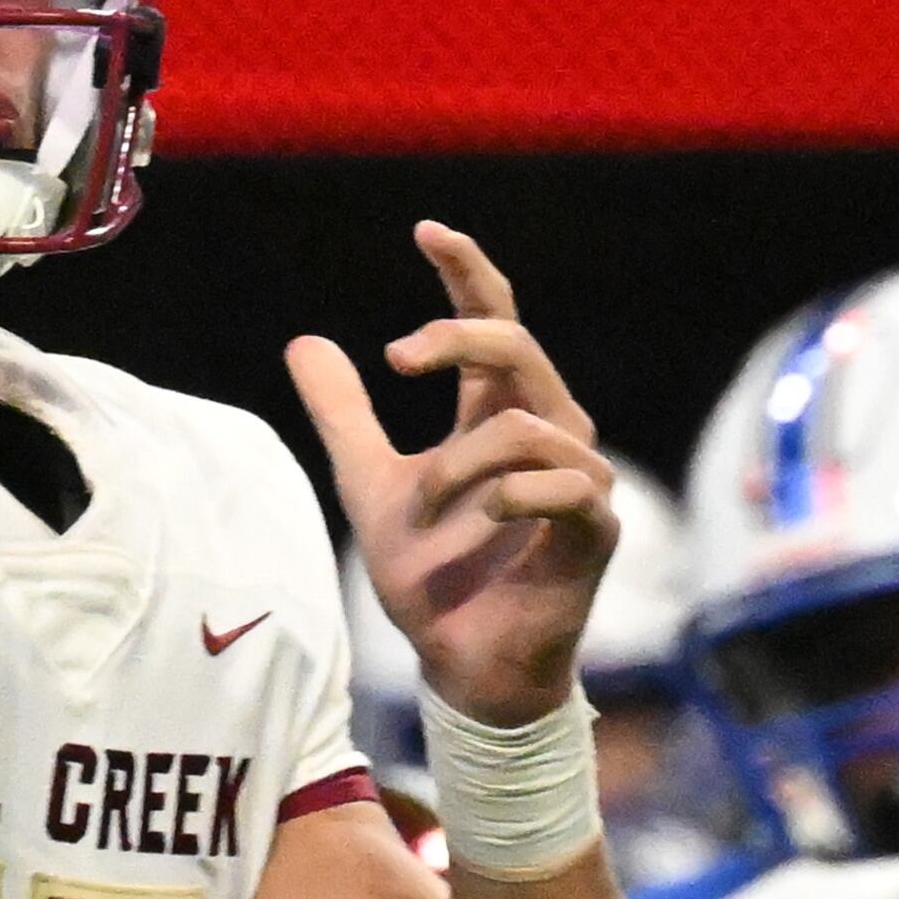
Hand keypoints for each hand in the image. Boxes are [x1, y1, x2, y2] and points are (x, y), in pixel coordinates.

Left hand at [289, 224, 615, 726]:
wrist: (463, 666)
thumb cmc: (433, 579)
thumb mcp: (368, 485)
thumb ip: (344, 416)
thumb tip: (303, 342)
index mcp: (496, 414)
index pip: (494, 319)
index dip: (467, 273)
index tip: (427, 232)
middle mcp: (545, 433)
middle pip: (516, 345)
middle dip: (457, 337)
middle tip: (396, 358)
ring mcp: (577, 480)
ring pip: (529, 420)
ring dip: (463, 462)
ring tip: (429, 508)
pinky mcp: (594, 531)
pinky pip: (567, 483)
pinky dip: (515, 491)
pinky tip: (482, 515)